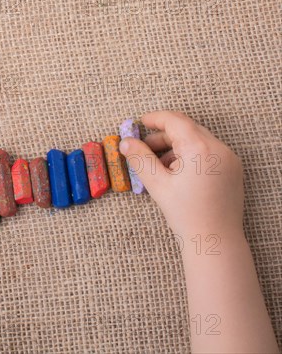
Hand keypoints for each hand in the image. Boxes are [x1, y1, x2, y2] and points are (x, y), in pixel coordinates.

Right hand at [119, 111, 243, 239]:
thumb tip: (126, 143)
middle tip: (143, 148)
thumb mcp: (157, 185)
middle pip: (187, 129)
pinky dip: (190, 155)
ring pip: (198, 140)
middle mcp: (219, 149)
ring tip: (159, 167)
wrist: (215, 240)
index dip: (155, 118)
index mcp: (200, 149)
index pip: (175, 121)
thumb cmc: (186, 214)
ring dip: (176, 146)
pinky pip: (208, 152)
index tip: (140, 122)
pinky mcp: (232, 169)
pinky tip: (177, 174)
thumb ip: (140, 159)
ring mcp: (229, 159)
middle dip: (163, 135)